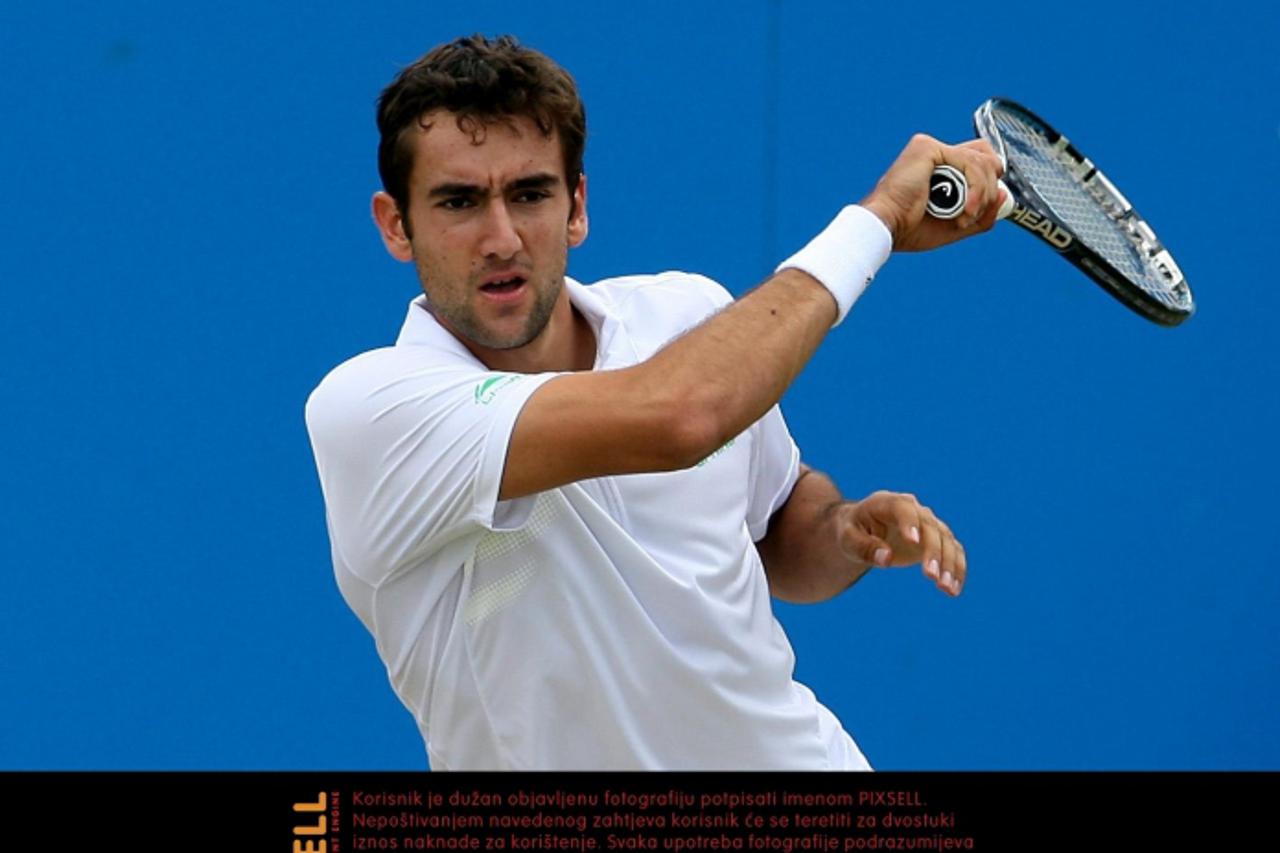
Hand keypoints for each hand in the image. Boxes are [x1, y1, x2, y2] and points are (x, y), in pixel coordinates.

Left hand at [833, 490, 965, 595]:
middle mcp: (914, 510)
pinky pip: (953, 551)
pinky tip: (954, 590)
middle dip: (933, 552)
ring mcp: (928, 523)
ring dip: (949, 563)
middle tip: (931, 576)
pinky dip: (956, 569)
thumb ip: (864, 547)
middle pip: (930, 527)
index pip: (903, 509)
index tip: (913, 542)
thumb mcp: (847, 539)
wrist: (863, 529)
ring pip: (946, 540)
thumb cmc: (852, 531)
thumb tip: (886, 558)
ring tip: (947, 589)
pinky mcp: (937, 539)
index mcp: (887, 502)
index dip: (909, 523)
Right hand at [860, 134, 1005, 252]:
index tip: (979, 211)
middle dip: (989, 187)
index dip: (988, 183)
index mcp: (940, 170)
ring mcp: (932, 148)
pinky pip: (969, 162)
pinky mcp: (928, 147)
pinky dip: (974, 189)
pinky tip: (964, 209)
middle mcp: (937, 154)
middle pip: (985, 154)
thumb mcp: (956, 226)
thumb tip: (1003, 194)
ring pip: (981, 161)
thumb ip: (982, 213)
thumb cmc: (911, 229)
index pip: (979, 162)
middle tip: (972, 214)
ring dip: (981, 195)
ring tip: (963, 217)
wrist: (886, 228)